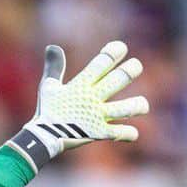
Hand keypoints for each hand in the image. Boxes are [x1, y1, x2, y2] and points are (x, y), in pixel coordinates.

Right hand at [8, 41, 149, 169]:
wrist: (43, 139)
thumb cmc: (47, 111)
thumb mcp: (48, 87)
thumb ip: (54, 67)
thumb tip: (53, 47)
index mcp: (81, 85)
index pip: (102, 62)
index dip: (114, 52)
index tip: (121, 48)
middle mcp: (92, 98)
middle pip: (119, 79)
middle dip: (131, 70)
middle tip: (136, 66)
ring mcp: (98, 116)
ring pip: (127, 108)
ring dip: (138, 105)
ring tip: (143, 105)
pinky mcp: (100, 133)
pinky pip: (120, 133)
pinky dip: (129, 134)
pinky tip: (132, 133)